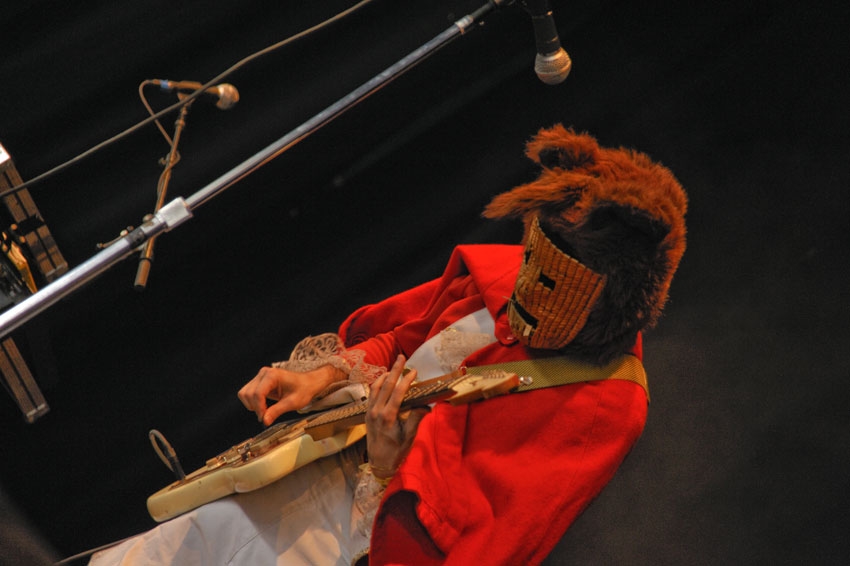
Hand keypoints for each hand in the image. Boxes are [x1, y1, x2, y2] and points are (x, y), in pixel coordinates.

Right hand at [238, 365, 340, 425]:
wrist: (308, 383)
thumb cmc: (303, 390)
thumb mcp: (292, 403)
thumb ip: (277, 411)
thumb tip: (264, 421)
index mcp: (273, 375)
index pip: (257, 393)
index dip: (259, 408)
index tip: (264, 418)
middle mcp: (264, 373)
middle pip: (248, 393)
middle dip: (255, 408)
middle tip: (266, 416)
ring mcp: (260, 376)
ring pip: (244, 393)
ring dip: (252, 405)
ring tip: (265, 411)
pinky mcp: (259, 381)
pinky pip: (248, 393)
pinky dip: (252, 402)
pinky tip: (263, 406)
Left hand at [365, 355, 429, 478]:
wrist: (379, 462)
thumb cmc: (397, 451)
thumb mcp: (409, 437)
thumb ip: (416, 419)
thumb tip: (426, 405)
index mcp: (388, 417)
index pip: (398, 393)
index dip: (406, 380)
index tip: (414, 372)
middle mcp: (376, 412)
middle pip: (386, 385)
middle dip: (394, 370)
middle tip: (402, 357)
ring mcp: (369, 412)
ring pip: (376, 388)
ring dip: (385, 375)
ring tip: (394, 367)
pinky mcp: (367, 413)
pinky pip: (371, 394)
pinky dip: (377, 384)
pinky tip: (384, 380)